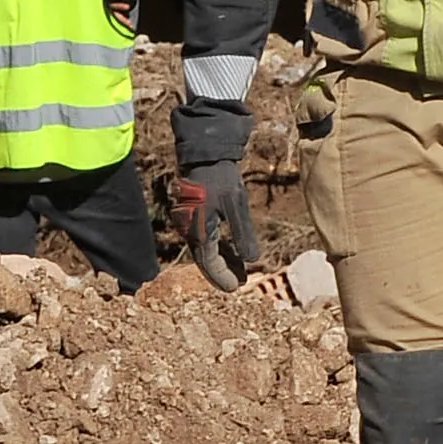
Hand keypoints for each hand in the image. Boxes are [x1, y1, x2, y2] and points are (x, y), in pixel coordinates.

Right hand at [169, 169, 261, 288]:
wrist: (206, 155)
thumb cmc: (221, 179)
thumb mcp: (237, 206)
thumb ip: (244, 235)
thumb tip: (252, 260)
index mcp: (198, 230)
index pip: (209, 263)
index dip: (222, 277)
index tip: (236, 288)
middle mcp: (190, 230)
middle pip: (206, 259)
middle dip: (223, 272)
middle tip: (241, 282)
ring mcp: (190, 223)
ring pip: (206, 249)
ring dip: (223, 261)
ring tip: (241, 271)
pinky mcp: (195, 216)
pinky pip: (206, 238)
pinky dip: (220, 247)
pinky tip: (234, 253)